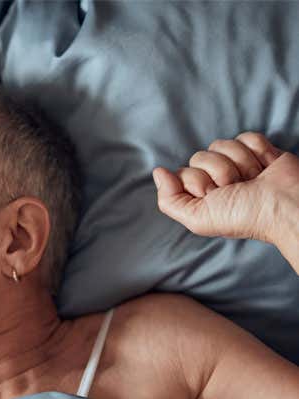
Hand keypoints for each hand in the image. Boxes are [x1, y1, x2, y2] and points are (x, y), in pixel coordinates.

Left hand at [152, 132, 298, 243]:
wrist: (284, 204)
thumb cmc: (243, 216)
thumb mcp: (197, 218)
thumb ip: (170, 200)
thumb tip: (158, 172)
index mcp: (199, 194)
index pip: (183, 172)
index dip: (198, 182)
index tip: (214, 195)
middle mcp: (215, 178)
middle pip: (200, 156)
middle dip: (220, 173)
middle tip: (237, 188)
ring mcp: (236, 162)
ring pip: (222, 144)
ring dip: (240, 163)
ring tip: (252, 181)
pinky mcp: (257, 149)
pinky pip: (245, 136)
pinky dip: (256, 151)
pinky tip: (264, 167)